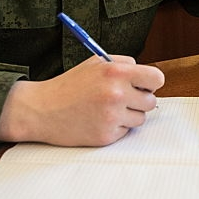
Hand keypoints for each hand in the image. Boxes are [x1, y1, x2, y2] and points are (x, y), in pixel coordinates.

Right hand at [0, 55, 163, 146]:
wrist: (41, 110)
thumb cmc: (68, 86)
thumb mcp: (95, 63)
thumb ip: (123, 65)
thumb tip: (147, 77)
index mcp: (116, 71)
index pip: (156, 78)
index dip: (150, 83)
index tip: (144, 86)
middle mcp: (116, 93)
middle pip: (151, 101)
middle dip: (138, 100)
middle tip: (120, 99)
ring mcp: (112, 116)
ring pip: (140, 119)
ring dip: (128, 115)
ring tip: (106, 109)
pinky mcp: (107, 135)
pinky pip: (125, 132)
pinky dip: (115, 127)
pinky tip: (97, 120)